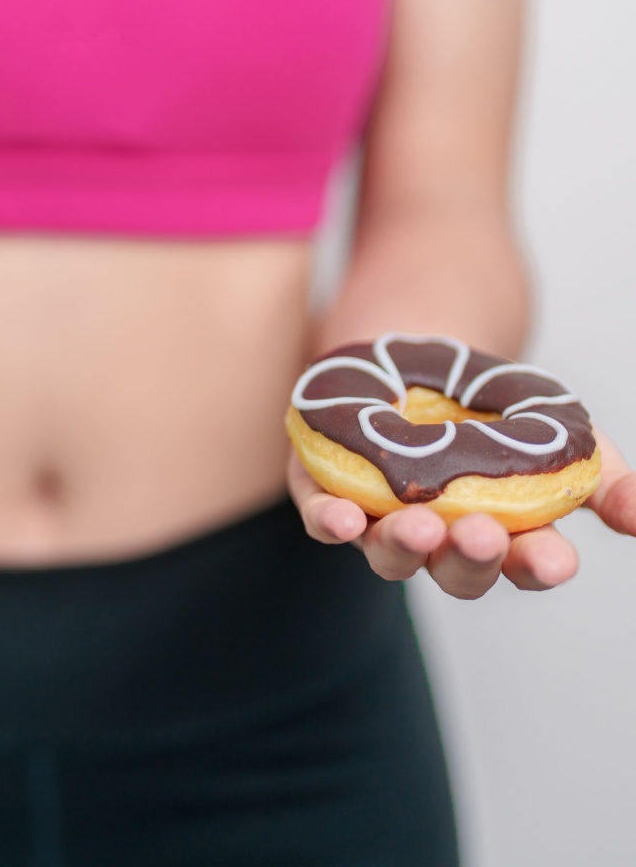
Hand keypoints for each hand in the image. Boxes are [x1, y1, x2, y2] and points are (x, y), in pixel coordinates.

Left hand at [287, 429, 634, 598]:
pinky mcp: (325, 490)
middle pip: (455, 570)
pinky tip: (342, 520)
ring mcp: (379, 518)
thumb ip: (602, 475)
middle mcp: (439, 538)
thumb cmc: (493, 409)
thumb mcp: (558, 429)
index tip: (557, 558)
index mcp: (502, 533)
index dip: (539, 565)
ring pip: (389, 553)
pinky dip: (332, 522)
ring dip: (404, 545)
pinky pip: (325, 517)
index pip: (525, 564)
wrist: (417, 357)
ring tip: (419, 527)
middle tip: (480, 534)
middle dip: (470, 557)